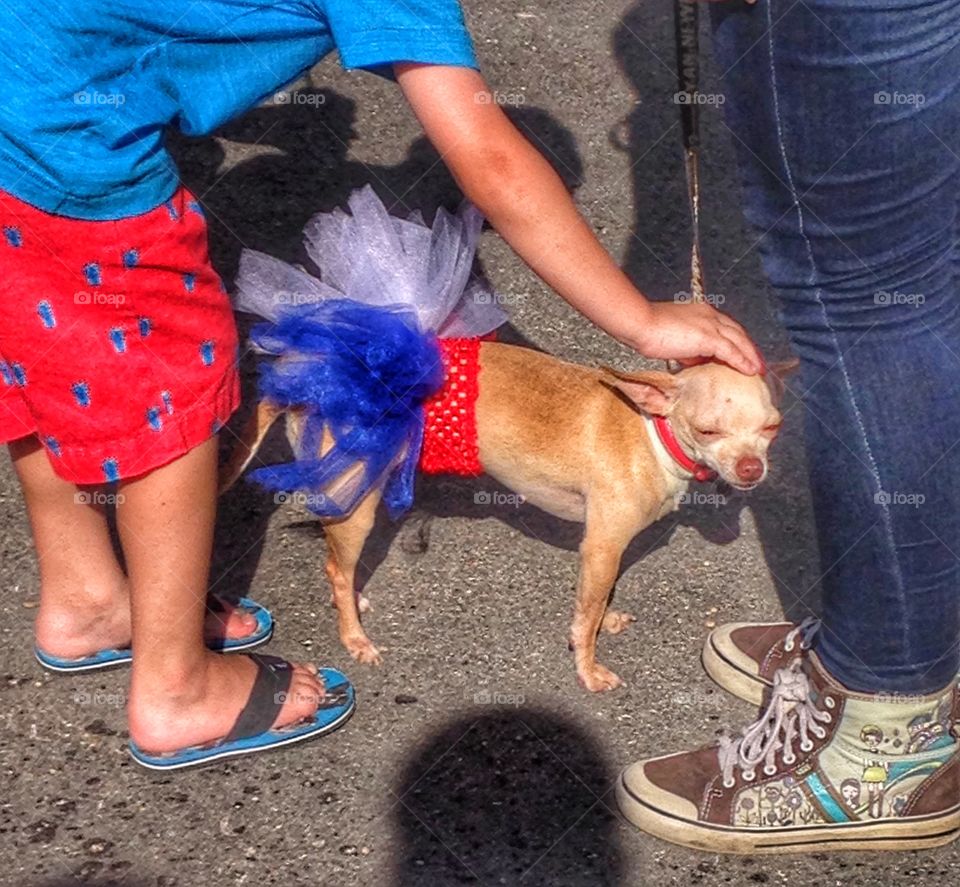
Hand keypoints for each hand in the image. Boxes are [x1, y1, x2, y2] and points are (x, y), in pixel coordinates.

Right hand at [631, 300, 763, 374]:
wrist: (640, 323)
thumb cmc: (648, 330)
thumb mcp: (672, 339)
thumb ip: (686, 347)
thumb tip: (694, 360)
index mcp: (701, 312)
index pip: (726, 326)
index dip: (736, 340)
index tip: (742, 351)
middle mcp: (709, 315)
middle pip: (737, 332)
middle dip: (749, 347)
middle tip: (757, 361)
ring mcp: (710, 325)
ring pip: (739, 340)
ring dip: (751, 355)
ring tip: (758, 369)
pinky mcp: (708, 337)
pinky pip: (731, 351)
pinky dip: (743, 361)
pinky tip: (750, 371)